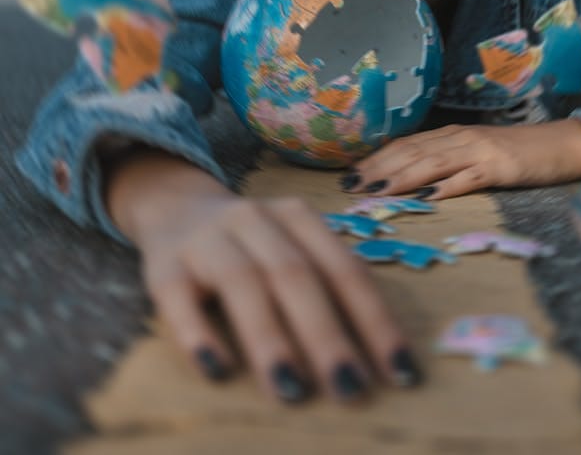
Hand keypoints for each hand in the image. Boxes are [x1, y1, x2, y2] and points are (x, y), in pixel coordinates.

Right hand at [106, 150, 419, 402]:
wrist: (176, 205)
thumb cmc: (253, 244)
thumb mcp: (294, 247)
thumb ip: (328, 284)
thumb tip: (380, 356)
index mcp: (298, 217)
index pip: (344, 270)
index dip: (374, 320)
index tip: (400, 372)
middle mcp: (255, 219)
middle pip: (295, 274)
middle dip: (326, 334)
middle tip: (350, 389)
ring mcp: (208, 238)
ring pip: (242, 282)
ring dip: (270, 338)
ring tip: (292, 391)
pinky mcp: (164, 263)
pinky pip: (178, 297)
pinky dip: (197, 333)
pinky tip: (217, 370)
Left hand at [345, 118, 580, 199]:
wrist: (563, 144)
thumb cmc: (518, 153)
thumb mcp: (475, 154)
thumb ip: (446, 162)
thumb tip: (410, 180)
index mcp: (450, 135)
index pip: (404, 145)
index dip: (375, 159)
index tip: (349, 175)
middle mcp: (459, 138)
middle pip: (411, 152)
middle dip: (378, 169)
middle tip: (350, 186)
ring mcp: (479, 151)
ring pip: (432, 162)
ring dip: (401, 176)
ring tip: (375, 190)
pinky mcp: (500, 167)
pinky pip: (469, 177)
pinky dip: (446, 186)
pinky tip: (427, 197)